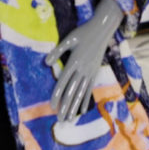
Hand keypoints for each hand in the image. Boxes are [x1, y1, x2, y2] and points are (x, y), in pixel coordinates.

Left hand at [44, 0, 122, 122]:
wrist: (102, 30)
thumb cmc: (83, 33)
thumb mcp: (69, 39)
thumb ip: (57, 51)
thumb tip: (46, 63)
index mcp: (74, 62)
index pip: (63, 82)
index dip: (57, 95)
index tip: (52, 106)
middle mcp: (82, 70)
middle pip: (72, 91)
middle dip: (66, 106)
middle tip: (60, 120)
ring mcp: (90, 72)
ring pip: (81, 93)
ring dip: (75, 107)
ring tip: (69, 119)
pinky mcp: (95, 73)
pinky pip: (89, 89)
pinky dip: (85, 100)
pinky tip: (82, 111)